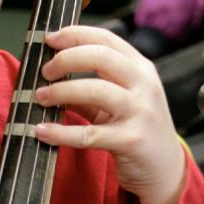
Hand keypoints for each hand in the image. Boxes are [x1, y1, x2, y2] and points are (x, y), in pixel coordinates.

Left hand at [34, 24, 186, 203]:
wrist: (164, 169)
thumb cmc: (136, 129)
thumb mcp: (119, 102)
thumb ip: (90, 88)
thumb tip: (49, 77)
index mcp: (141, 69)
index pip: (107, 40)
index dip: (76, 34)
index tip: (50, 38)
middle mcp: (144, 85)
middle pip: (101, 57)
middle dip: (67, 59)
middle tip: (45, 71)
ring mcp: (140, 112)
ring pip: (96, 90)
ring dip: (61, 91)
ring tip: (39, 97)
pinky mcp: (131, 140)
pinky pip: (89, 134)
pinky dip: (60, 132)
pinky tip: (41, 130)